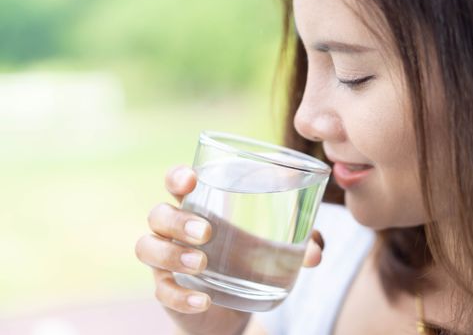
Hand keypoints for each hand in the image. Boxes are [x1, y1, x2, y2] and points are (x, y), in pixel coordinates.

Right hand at [135, 165, 324, 332]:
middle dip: (177, 219)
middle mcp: (175, 229)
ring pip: (147, 247)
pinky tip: (203, 300)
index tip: (192, 179)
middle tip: (206, 232)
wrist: (233, 305)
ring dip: (172, 254)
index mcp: (199, 206)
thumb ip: (298, 242)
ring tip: (202, 264)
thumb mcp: (273, 246)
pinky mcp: (166, 289)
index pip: (175, 182)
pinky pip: (162, 290)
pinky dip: (180, 295)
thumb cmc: (250, 259)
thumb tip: (316, 251)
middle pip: (158, 214)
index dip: (177, 176)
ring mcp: (166, 259)